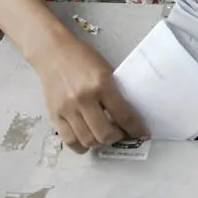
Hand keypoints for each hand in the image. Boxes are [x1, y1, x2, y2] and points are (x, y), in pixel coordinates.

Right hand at [31, 34, 148, 152]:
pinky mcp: (54, 115)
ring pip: (87, 141)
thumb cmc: (83, 58)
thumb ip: (114, 92)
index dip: (136, 129)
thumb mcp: (105, 70)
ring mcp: (67, 109)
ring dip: (100, 142)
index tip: (143, 134)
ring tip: (104, 134)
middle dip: (117, 137)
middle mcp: (84, 99)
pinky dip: (81, 145)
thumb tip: (126, 116)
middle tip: (120, 132)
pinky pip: (69, 140)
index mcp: (102, 84)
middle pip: (104, 134)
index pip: (124, 115)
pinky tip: (88, 138)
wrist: (53, 52)